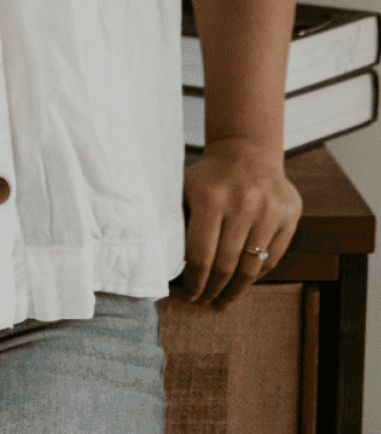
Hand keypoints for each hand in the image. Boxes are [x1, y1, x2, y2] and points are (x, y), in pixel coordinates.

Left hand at [178, 138, 302, 308]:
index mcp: (209, 197)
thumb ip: (176, 221)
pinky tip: (244, 281)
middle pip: (225, 266)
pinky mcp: (288, 215)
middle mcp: (242, 203)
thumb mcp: (186, 188)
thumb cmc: (209, 177)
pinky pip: (273, 258)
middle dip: (212, 290)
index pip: (200, 256)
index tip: (189, 294)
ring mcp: (269, 210)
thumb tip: (163, 263)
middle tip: (205, 301)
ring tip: (224, 301)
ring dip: (235, 291)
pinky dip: (257, 274)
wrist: (246, 150)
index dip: (193, 282)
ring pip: (251, 268)